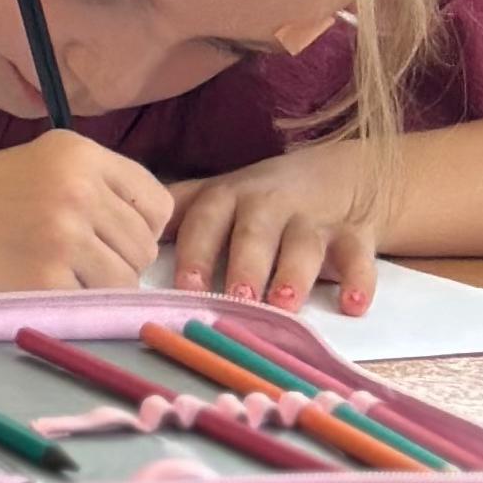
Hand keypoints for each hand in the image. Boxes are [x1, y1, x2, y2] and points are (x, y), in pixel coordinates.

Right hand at [0, 130, 172, 292]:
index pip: (157, 204)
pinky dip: (73, 302)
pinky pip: (94, 304)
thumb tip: (166, 237)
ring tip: (53, 267)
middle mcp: (77, 188)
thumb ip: (106, 186)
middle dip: (116, 258)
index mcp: (81, 154)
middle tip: (65, 251)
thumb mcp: (50, 163)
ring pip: (126, 281)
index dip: (138, 226)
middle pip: (144, 247)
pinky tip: (39, 282)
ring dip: (98, 286)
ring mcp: (61, 234)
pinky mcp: (44, 278)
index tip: (103, 231)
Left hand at [164, 149, 381, 316]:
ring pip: (304, 245)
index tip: (186, 285)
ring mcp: (313, 220)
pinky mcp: (354, 236)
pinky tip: (353, 305)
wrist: (337, 176)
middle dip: (244, 265)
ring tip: (285, 305)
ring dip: (294, 275)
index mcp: (228, 197)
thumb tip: (123, 240)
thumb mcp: (216, 198)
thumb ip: (176, 216)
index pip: (205, 219)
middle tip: (237, 297)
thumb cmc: (259, 200)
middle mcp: (269, 206)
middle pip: (254, 233)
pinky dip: (359, 281)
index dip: (195, 250)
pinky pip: (358, 257)